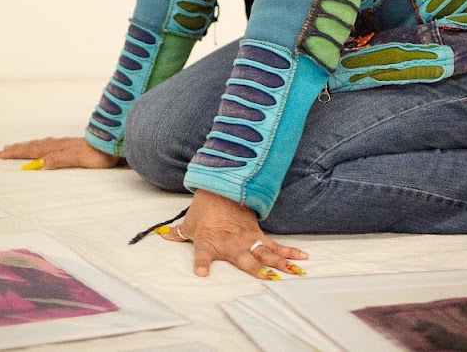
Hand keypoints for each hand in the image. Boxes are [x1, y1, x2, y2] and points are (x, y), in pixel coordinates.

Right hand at [0, 136, 122, 169]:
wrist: (117, 143)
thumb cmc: (99, 153)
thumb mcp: (78, 158)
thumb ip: (59, 159)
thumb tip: (39, 163)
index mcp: (58, 148)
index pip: (33, 150)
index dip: (16, 153)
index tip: (0, 154)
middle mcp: (60, 144)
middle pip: (34, 146)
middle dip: (17, 149)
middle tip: (1, 151)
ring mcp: (66, 144)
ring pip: (41, 145)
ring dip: (27, 147)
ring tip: (17, 147)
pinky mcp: (73, 147)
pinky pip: (50, 146)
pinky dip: (41, 147)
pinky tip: (44, 149)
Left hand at [160, 189, 307, 278]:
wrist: (222, 186)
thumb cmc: (205, 207)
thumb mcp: (190, 222)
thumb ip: (178, 234)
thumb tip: (163, 236)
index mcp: (209, 241)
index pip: (202, 255)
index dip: (201, 264)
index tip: (201, 273)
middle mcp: (231, 243)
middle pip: (246, 259)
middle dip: (257, 269)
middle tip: (269, 279)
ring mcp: (247, 239)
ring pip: (266, 254)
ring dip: (280, 263)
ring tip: (294, 272)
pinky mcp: (257, 235)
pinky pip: (275, 246)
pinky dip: (289, 252)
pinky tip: (303, 259)